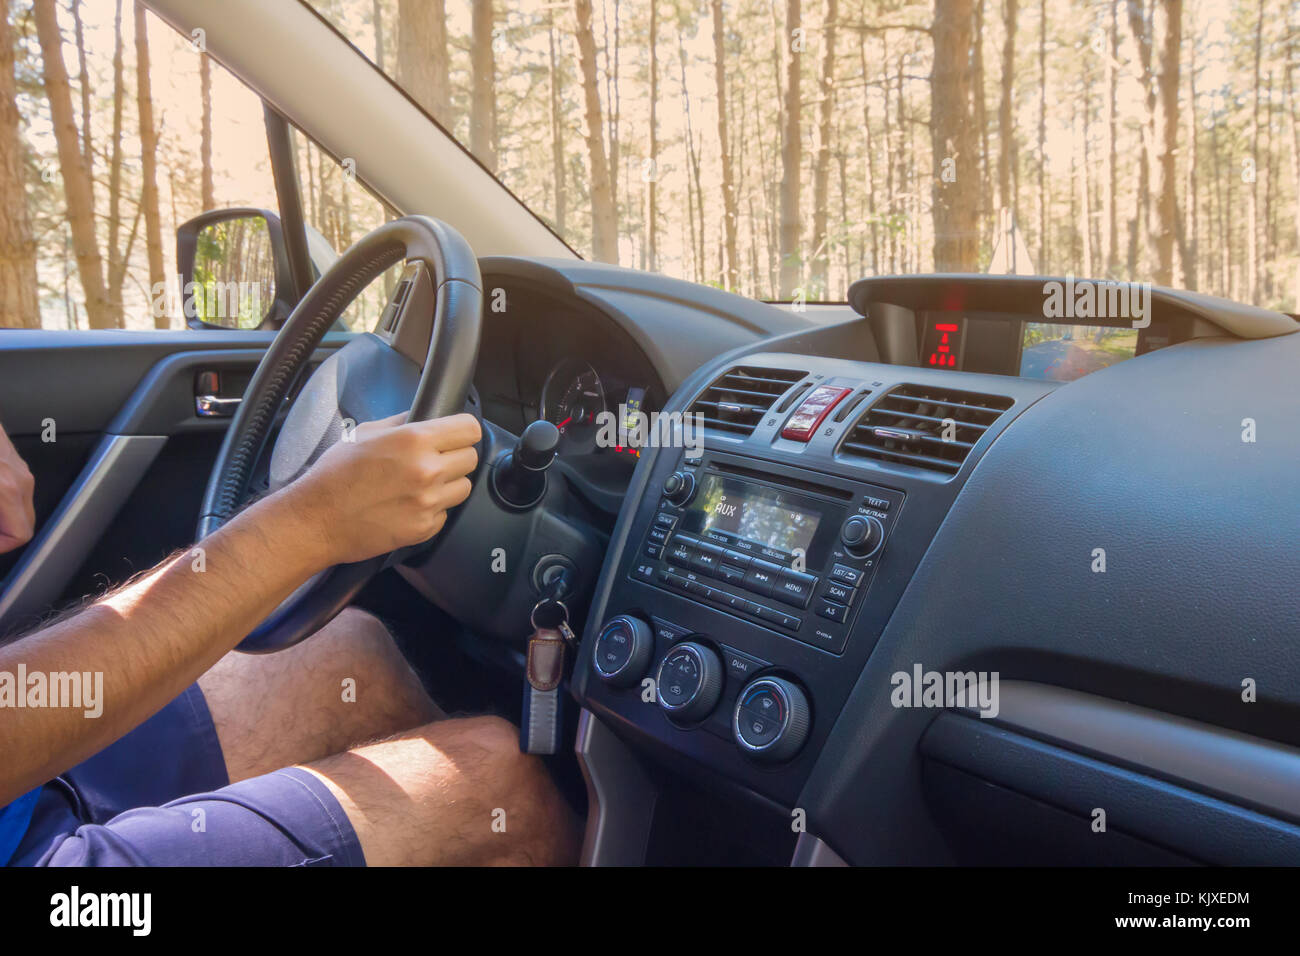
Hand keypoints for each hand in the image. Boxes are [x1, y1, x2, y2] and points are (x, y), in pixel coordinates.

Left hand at [0, 423, 34, 554]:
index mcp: (6, 490)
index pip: (20, 535)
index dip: (0, 547)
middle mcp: (20, 479)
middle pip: (23, 524)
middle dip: (1, 534)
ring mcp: (18, 467)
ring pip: (19, 507)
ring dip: (1, 518)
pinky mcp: (11, 458)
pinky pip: (14, 490)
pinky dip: (1, 501)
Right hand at [285, 412, 480, 566]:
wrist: (317, 519)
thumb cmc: (335, 476)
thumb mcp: (367, 432)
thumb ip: (403, 422)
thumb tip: (426, 416)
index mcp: (415, 440)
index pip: (470, 429)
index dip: (463, 430)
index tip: (457, 435)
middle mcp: (427, 470)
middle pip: (471, 458)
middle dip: (455, 456)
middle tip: (433, 460)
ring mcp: (428, 502)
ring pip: (464, 487)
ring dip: (448, 484)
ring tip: (420, 484)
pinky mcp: (425, 528)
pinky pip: (446, 513)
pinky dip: (432, 510)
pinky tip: (408, 505)